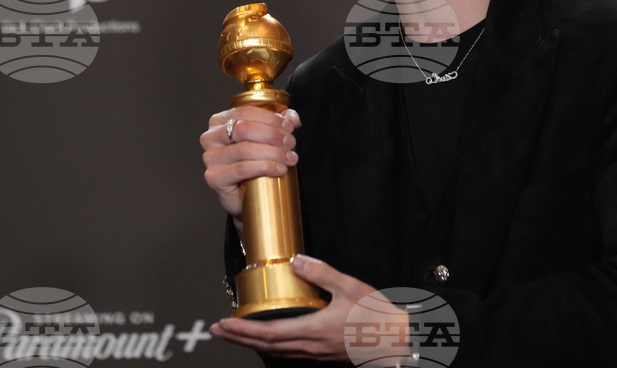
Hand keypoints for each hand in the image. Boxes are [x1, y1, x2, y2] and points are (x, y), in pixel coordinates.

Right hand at [200, 106, 300, 235]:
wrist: (245, 194)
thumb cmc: (252, 162)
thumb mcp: (266, 137)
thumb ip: (279, 123)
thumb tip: (291, 118)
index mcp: (220, 121)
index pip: (245, 112)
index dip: (270, 118)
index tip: (289, 127)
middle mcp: (211, 137)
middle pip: (245, 129)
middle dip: (273, 135)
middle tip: (291, 143)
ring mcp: (210, 157)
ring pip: (245, 149)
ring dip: (273, 152)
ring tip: (290, 158)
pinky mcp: (214, 177)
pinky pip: (242, 169)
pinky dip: (265, 167)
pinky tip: (279, 169)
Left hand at [210, 255, 404, 364]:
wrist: (398, 342)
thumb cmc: (377, 317)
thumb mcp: (351, 287)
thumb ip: (322, 273)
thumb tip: (297, 261)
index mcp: (312, 329)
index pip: (266, 333)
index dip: (241, 330)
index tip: (222, 324)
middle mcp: (310, 346)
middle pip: (265, 346)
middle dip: (238, 338)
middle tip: (218, 331)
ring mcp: (316, 354)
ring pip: (276, 352)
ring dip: (253, 343)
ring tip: (237, 334)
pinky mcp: (323, 355)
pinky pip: (290, 353)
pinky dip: (272, 346)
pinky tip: (271, 340)